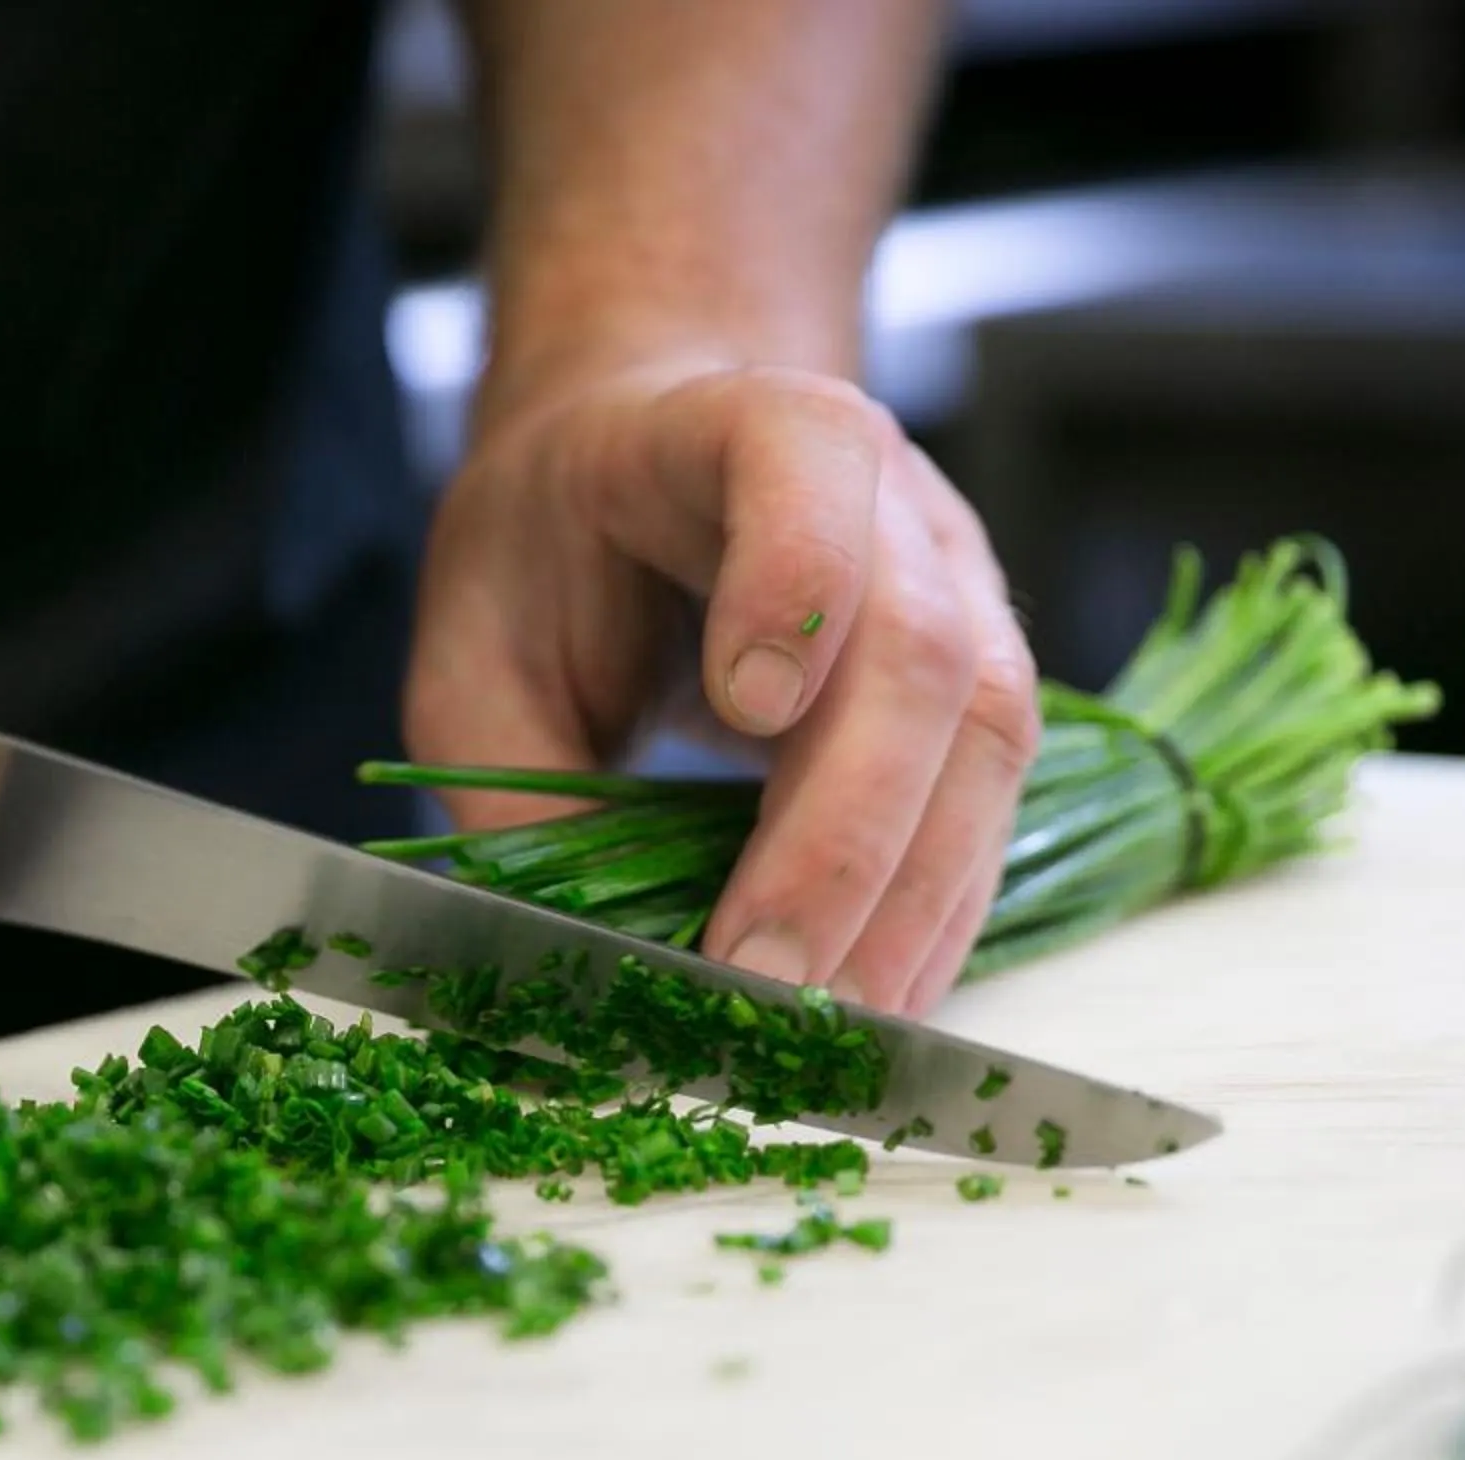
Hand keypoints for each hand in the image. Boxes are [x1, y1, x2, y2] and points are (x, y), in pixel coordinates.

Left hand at [401, 354, 1038, 1016]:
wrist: (634, 475)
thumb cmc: (547, 553)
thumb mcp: (473, 657)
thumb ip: (513, 792)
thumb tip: (584, 967)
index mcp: (745, 426)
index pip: (810, 463)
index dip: (797, 582)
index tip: (746, 708)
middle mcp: (889, 497)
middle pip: (923, 654)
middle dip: (847, 836)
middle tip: (765, 980)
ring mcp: (959, 587)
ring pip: (989, 741)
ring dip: (911, 902)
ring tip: (825, 1028)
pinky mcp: (979, 685)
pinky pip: (990, 804)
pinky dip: (935, 915)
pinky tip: (872, 1004)